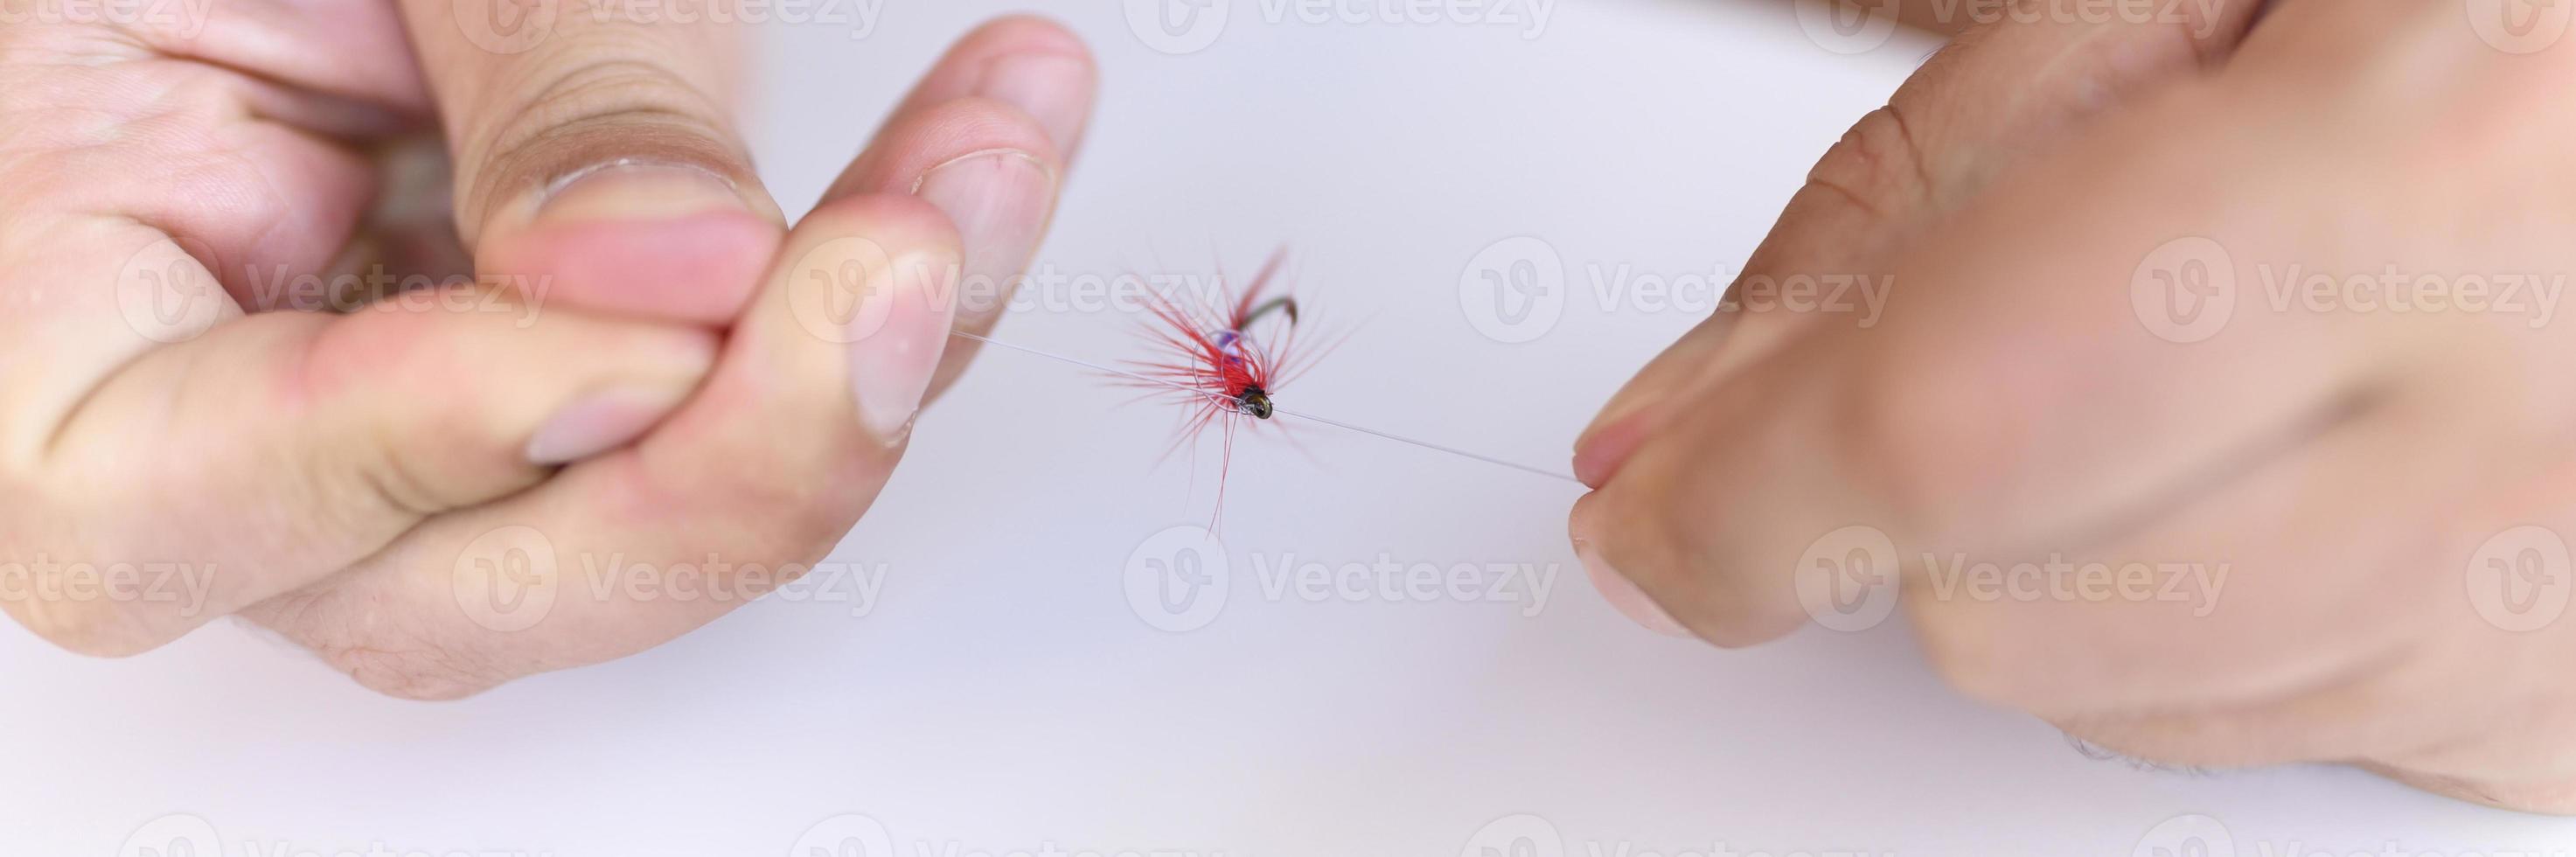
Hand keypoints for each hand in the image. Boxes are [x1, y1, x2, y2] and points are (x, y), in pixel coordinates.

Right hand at [0, 4, 1093, 698]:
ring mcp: (405, 399)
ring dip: (861, 359)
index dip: (413, 450)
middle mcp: (221, 394)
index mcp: (52, 286)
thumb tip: (674, 269)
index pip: (147, 498)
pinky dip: (879, 289)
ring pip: (636, 518)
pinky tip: (976, 152)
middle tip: (901, 273)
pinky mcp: (565, 361)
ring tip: (987, 152)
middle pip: (445, 586)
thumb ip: (533, 77)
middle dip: (724, 462)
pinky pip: (733, 404)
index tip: (641, 344)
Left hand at [1570, 0, 2575, 811]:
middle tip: (2026, 320)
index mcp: (2426, 164)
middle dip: (1919, 497)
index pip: (1947, 436)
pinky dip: (2222, 616)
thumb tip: (1681, 427)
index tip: (1645, 517)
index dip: (1739, 501)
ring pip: (2134, 703)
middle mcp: (2546, 415)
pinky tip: (2307, 451)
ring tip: (2205, 351)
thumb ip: (1909, 203)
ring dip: (2067, 558)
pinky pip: (2290, 737)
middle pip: (2012, 615)